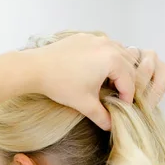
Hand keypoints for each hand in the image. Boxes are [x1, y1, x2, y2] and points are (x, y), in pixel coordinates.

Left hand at [30, 33, 164, 129]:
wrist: (35, 67)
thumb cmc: (60, 84)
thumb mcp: (84, 104)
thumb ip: (102, 116)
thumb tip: (111, 126)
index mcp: (112, 59)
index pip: (129, 82)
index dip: (128, 99)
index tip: (123, 109)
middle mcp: (108, 45)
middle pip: (129, 66)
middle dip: (127, 83)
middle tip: (120, 98)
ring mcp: (96, 38)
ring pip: (119, 53)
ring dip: (120, 69)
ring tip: (112, 85)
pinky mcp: (85, 37)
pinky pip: (105, 46)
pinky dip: (108, 58)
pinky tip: (99, 71)